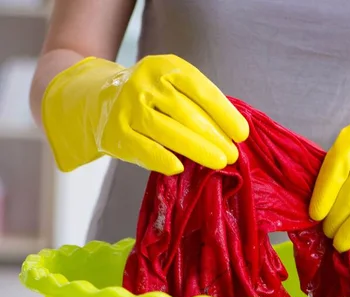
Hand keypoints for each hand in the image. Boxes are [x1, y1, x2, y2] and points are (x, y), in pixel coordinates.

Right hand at [42, 55, 248, 173]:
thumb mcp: (173, 87)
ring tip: (219, 162)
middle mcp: (145, 84)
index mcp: (165, 68)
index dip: (224, 113)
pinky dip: (162, 159)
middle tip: (232, 154)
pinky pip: (143, 148)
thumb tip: (233, 133)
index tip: (242, 134)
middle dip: (214, 136)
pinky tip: (180, 167)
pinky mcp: (116, 132)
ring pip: (168, 131)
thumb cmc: (152, 98)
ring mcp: (128, 107)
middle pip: (187, 113)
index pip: (201, 90)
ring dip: (197, 149)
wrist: (99, 99)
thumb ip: (198, 104)